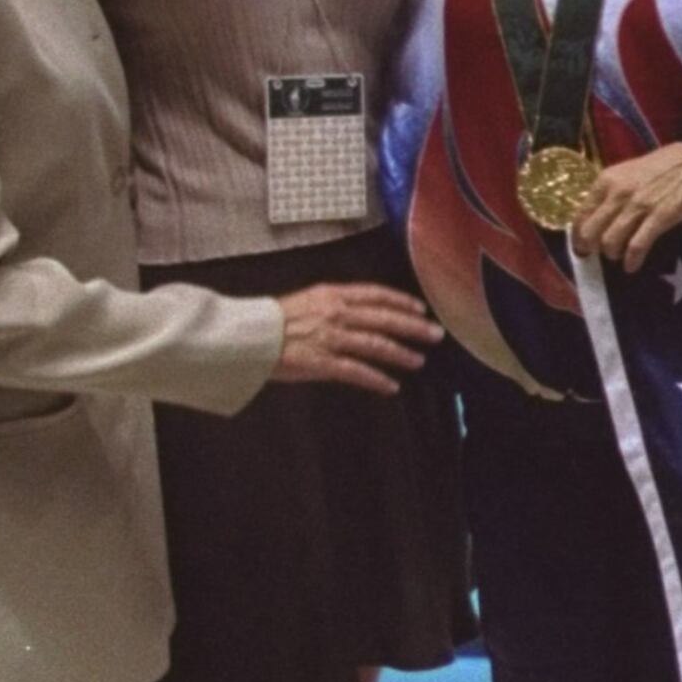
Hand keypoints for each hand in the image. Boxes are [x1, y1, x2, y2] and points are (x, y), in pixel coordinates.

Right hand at [269, 281, 440, 394]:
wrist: (245, 336)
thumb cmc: (271, 321)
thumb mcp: (306, 301)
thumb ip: (334, 305)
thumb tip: (359, 313)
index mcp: (332, 295)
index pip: (376, 294)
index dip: (401, 301)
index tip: (420, 309)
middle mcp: (335, 313)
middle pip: (384, 319)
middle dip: (413, 327)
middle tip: (436, 334)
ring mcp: (330, 338)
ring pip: (376, 344)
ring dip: (401, 354)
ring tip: (419, 361)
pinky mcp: (321, 362)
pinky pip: (356, 372)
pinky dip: (376, 379)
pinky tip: (391, 386)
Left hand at [570, 142, 681, 271]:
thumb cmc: (658, 169)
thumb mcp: (625, 173)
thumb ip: (608, 193)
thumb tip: (593, 219)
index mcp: (606, 180)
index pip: (581, 214)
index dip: (577, 235)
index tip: (581, 245)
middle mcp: (618, 193)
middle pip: (591, 231)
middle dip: (590, 248)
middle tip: (595, 255)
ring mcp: (639, 206)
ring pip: (610, 241)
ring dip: (611, 254)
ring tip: (617, 256)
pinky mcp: (659, 217)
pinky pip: (637, 246)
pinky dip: (631, 260)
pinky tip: (632, 266)